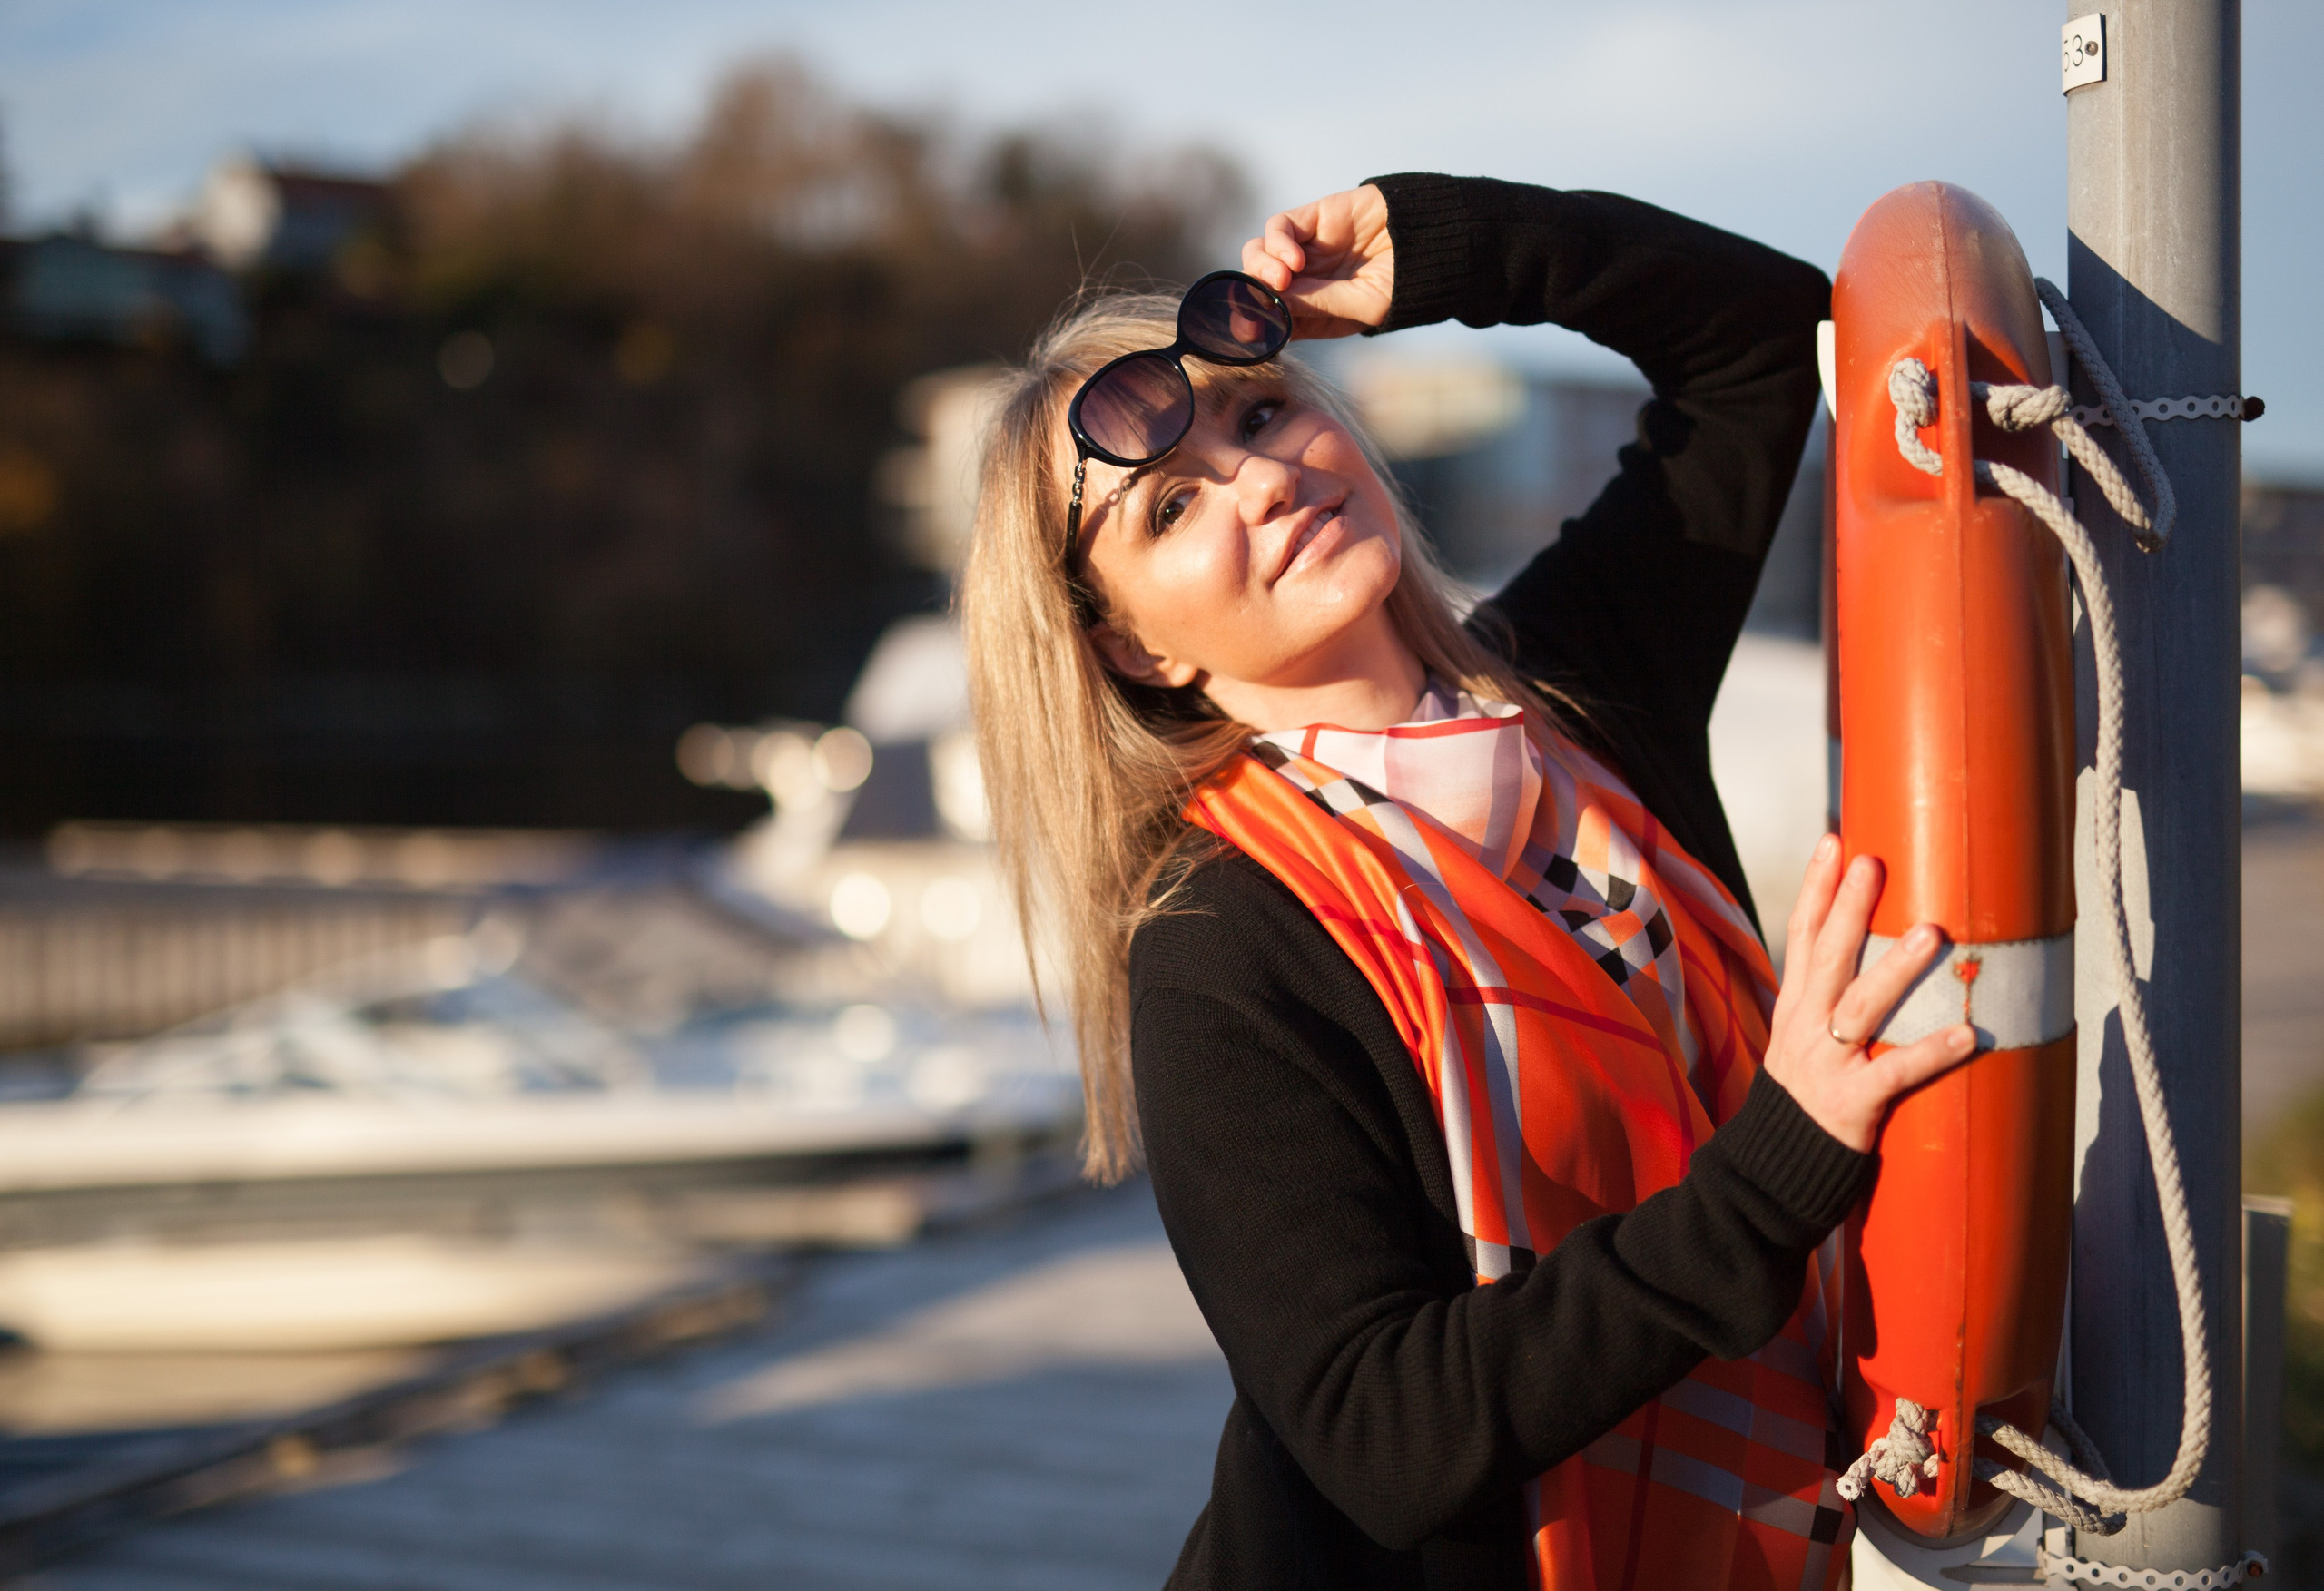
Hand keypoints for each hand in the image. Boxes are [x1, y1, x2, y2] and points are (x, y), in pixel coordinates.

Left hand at [1239, 184, 1394, 340]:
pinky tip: (1295, 260)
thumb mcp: (1363, 305)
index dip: (1251, 323)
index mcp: (1313, 312)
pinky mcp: (1311, 219)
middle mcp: (1303, 282)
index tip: (1247, 332)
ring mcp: (1305, 249)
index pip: (1268, 317)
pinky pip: (1278, 228)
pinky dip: (1277, 243)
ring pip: (1259, 255)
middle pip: (1255, 286)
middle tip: (1258, 303)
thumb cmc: (1404, 282)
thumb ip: (1318, 304)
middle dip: (1249, 295)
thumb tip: (1272, 302)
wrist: (1432, 239)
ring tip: (1282, 279)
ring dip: (1260, 268)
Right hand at [1760, 837, 1977, 1152]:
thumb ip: (1831, 1003)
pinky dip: (1929, 1054)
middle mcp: (1804, 1027)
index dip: (1816, 887)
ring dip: (1896, 969)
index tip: (1834, 839)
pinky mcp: (1850, 1104)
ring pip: (1859, 1007)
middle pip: (1826, 956)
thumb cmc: (1804, 1103)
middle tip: (1873, 861)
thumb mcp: (1803, 1042)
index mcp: (1794, 1007)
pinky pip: (1894, 1075)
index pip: (1801, 935)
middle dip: (1849, 906)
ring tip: (1933, 933)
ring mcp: (1825, 1064)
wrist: (1771, 1173)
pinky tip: (1965, 1035)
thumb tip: (1880, 958)